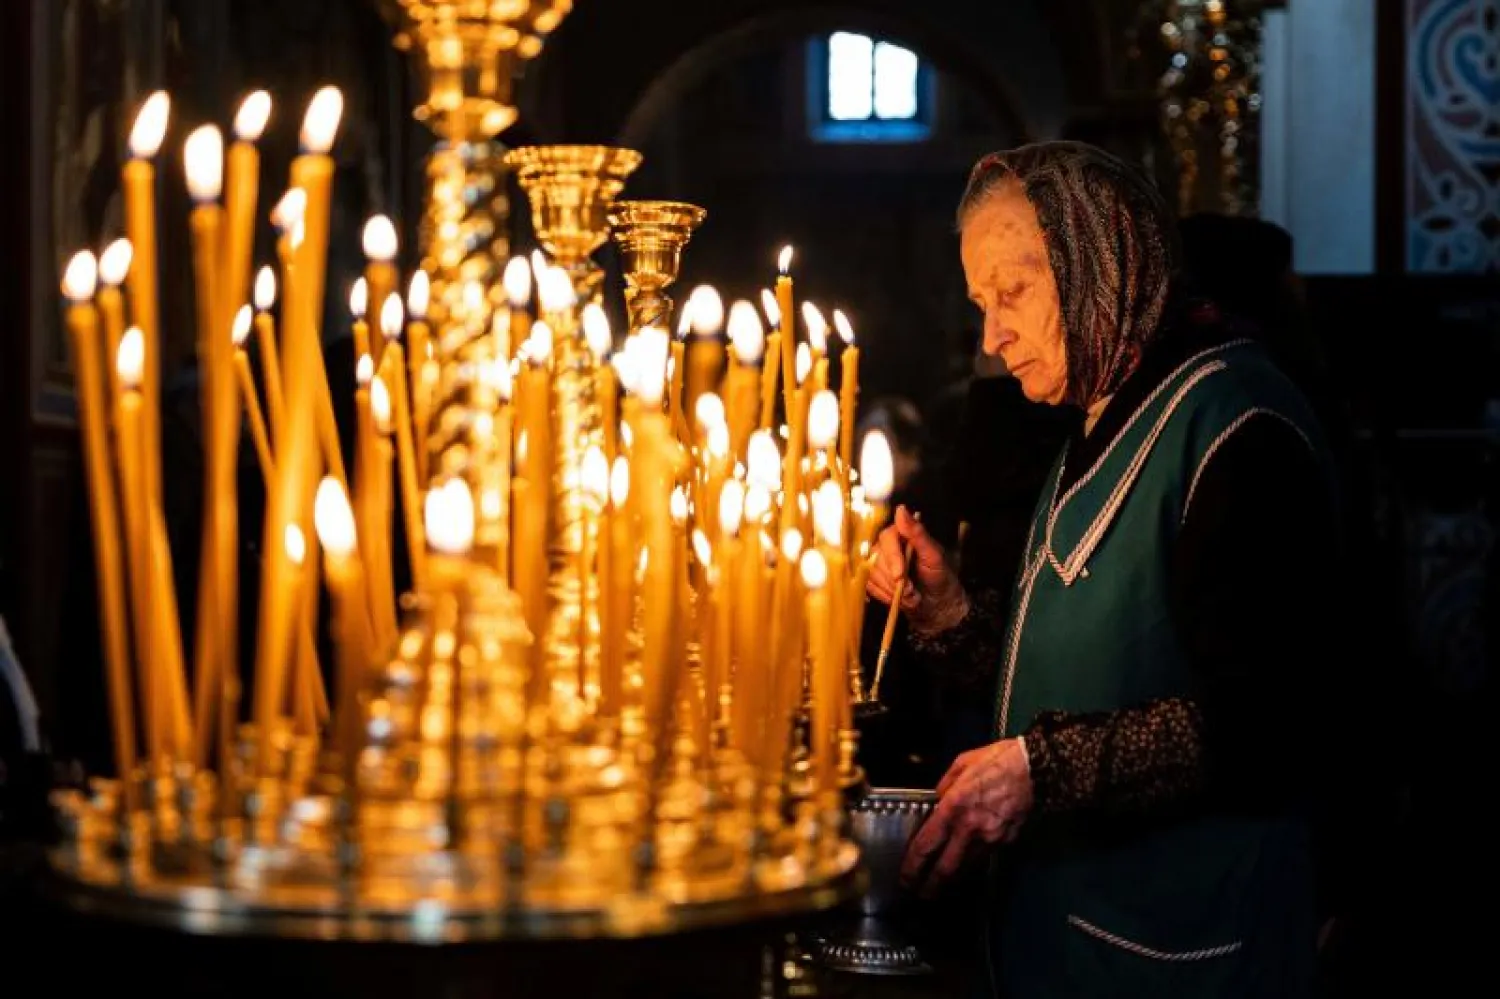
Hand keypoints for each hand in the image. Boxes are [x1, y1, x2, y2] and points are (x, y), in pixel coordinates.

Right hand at [865, 506, 967, 634]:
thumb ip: (917, 533)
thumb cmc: (939, 575)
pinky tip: (898, 599)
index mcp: (901, 533)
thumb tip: (901, 509)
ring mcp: (877, 562)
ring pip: (871, 573)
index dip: (892, 558)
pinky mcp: (873, 577)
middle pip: (876, 557)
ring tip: (909, 596)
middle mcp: (886, 545)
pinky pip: (869, 586)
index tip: (900, 576)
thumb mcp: (933, 555)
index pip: (887, 538)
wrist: (937, 601)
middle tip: (911, 591)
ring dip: (890, 590)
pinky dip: (884, 596)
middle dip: (893, 580)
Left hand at [900, 739, 1032, 896]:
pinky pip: (985, 855)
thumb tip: (936, 801)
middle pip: (946, 868)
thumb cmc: (998, 762)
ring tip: (940, 883)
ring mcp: (990, 839)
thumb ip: (944, 787)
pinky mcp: (1007, 842)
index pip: (927, 845)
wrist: (1036, 769)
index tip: (905, 878)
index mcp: (953, 808)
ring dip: (952, 877)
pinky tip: (967, 859)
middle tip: (920, 895)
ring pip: (966, 867)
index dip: (913, 866)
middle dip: (931, 886)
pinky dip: (973, 860)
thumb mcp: (961, 765)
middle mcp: (970, 829)